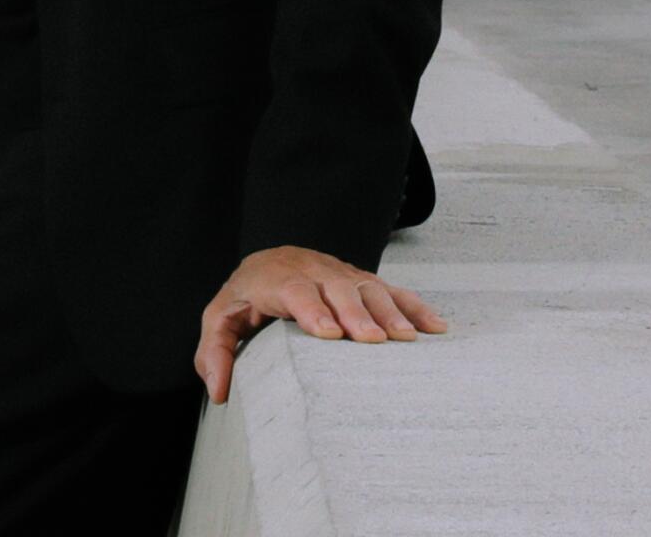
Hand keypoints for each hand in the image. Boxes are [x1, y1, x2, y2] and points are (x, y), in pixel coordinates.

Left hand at [193, 244, 446, 403]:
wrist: (269, 260)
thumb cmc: (246, 299)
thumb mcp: (221, 319)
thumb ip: (216, 351)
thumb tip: (220, 390)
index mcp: (277, 278)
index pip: (295, 290)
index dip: (313, 309)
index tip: (331, 333)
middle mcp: (313, 270)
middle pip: (337, 287)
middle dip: (357, 312)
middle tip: (375, 340)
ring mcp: (340, 273)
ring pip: (367, 286)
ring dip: (389, 310)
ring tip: (407, 338)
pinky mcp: (360, 281)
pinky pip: (390, 290)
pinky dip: (413, 307)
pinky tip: (434, 327)